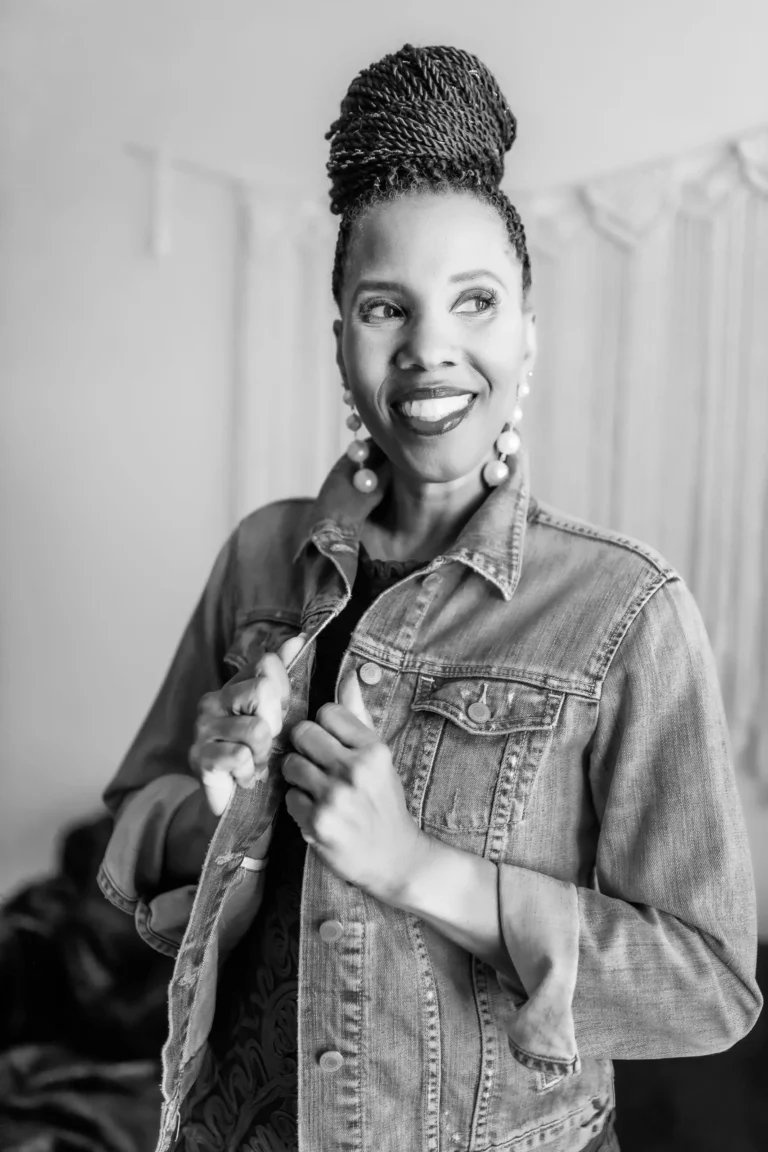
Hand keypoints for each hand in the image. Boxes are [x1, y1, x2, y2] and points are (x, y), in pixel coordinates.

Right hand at [190, 633, 306, 814]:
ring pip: (256, 728)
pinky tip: (243, 778)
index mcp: (237, 685)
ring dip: (264, 754)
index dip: (285, 691)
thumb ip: (294, 679)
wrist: (240, 810)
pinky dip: (249, 772)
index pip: (268, 662)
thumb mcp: (288, 718)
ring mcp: (202, 727)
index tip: (282, 715)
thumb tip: (300, 638)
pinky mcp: (198, 757)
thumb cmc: (269, 760)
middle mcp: (214, 699)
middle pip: (263, 690)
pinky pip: (240, 756)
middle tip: (268, 744)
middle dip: (277, 724)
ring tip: (257, 764)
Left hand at [282, 667, 424, 903]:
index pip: (327, 711)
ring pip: (290, 765)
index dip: (324, 726)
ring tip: (316, 789)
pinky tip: (317, 813)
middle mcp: (356, 770)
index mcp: (373, 749)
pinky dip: (298, 805)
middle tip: (317, 764)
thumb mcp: (379, 757)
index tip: (332, 743)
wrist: (394, 857)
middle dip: (304, 747)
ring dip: (298, 777)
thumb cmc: (383, 801)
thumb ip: (358, 715)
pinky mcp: (318, 823)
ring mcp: (336, 798)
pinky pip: (289, 797)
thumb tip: (347, 675)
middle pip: (302, 732)